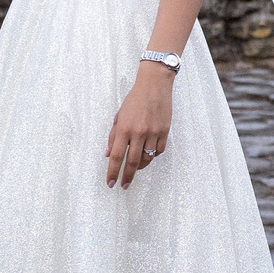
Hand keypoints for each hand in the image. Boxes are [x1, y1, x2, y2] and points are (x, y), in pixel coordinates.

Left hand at [104, 71, 172, 187]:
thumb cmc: (134, 100)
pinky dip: (152, 155)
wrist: (155, 86)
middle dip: (127, 176)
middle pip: (132, 162)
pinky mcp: (164, 131)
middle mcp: (138, 132)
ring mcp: (153, 132)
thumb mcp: (119, 116)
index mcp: (124, 128)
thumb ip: (113, 136)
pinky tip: (148, 153)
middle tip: (124, 186)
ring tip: (135, 169)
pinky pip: (158, 150)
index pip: (117, 156)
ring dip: (140, 166)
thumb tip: (108, 155)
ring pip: (147, 158)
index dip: (113, 172)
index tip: (111, 183)